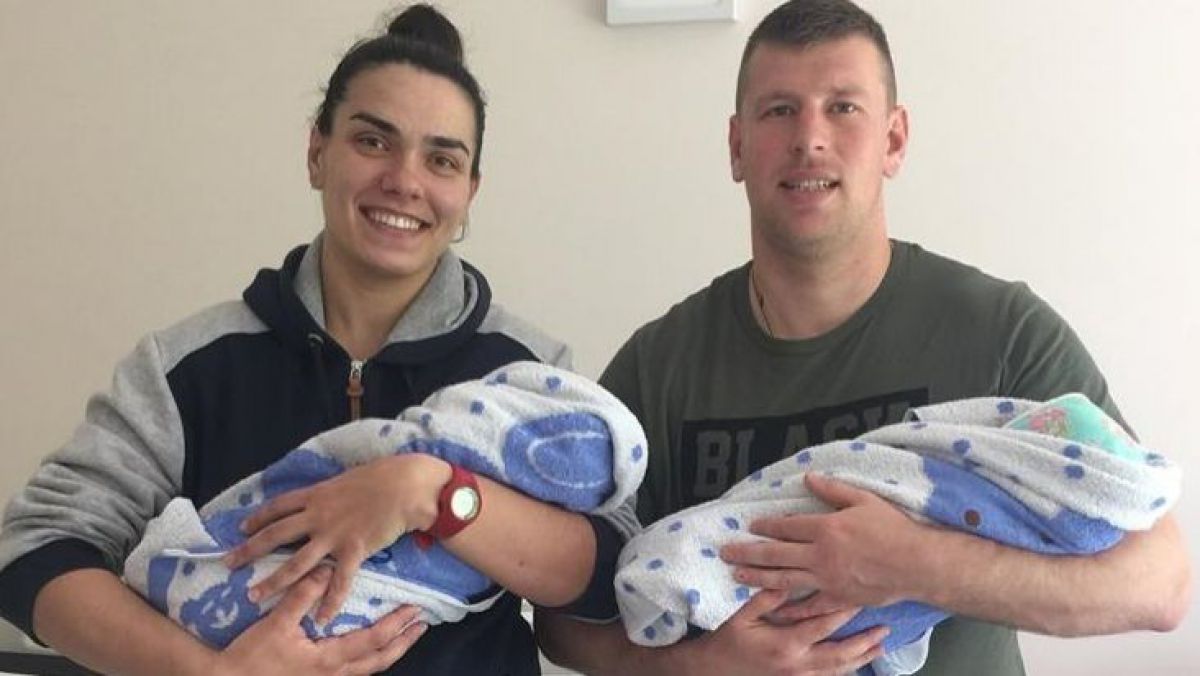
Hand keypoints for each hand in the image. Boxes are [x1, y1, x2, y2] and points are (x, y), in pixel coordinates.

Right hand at [214, 567, 426, 675]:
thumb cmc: (250, 658)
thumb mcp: (276, 624)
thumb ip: (302, 596)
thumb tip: (324, 569)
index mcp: (328, 660)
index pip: (373, 640)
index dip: (396, 626)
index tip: (415, 612)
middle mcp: (332, 674)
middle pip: (378, 660)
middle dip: (402, 643)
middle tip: (421, 626)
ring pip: (366, 668)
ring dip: (387, 651)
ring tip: (402, 637)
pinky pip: (349, 671)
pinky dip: (364, 660)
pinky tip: (365, 651)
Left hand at [223, 453, 451, 622]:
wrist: (406, 485)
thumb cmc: (384, 475)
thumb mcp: (349, 478)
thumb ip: (333, 491)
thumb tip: (331, 494)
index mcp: (317, 495)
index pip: (278, 507)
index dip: (258, 518)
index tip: (242, 527)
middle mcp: (318, 515)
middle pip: (275, 535)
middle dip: (249, 551)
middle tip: (228, 563)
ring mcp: (334, 534)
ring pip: (296, 562)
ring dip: (274, 581)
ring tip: (254, 596)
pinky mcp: (354, 549)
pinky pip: (339, 580)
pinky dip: (330, 601)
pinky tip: (322, 618)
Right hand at [687, 588, 885, 675]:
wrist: (715, 672)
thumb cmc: (729, 641)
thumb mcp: (743, 616)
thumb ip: (767, 598)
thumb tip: (787, 577)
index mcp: (785, 644)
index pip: (822, 626)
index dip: (843, 611)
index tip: (861, 597)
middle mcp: (797, 664)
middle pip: (839, 654)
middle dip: (863, 642)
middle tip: (884, 629)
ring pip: (838, 670)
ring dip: (860, 658)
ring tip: (880, 647)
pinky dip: (845, 671)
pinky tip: (857, 664)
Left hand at [721, 473, 930, 607]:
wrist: (916, 564)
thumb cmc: (892, 530)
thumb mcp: (863, 500)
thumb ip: (833, 489)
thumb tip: (808, 477)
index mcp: (824, 528)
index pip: (786, 527)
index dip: (766, 526)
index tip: (750, 526)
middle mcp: (819, 555)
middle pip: (775, 554)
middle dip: (748, 552)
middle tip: (726, 553)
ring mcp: (826, 579)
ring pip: (784, 579)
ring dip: (757, 577)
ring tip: (737, 575)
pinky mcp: (837, 597)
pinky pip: (808, 605)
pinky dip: (789, 608)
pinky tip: (773, 609)